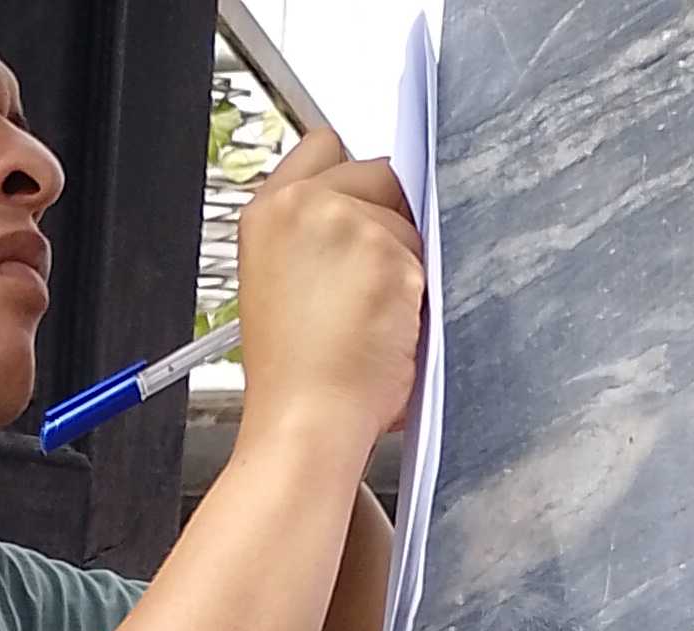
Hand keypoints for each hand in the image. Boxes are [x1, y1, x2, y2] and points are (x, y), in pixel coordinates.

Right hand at [236, 129, 423, 447]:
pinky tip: (389, 325)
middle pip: (376, 171)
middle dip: (384, 216)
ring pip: (406, 216)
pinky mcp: (387, 248)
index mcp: (266, 213)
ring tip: (371, 316)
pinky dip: (418, 290)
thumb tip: (364, 214)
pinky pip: (427, 254)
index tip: (355, 209)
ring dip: (403, 259)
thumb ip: (314, 234)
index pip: (323, 148)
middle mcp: (301, 205)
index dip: (348, 179)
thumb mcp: (280, 285)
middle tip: (366, 280)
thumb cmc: (295, 375)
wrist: (306, 421)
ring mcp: (345, 221)